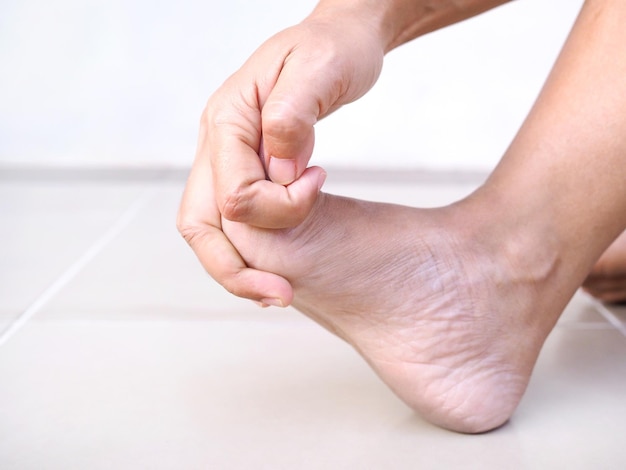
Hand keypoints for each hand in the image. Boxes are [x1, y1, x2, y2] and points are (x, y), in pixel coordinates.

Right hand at [177, 8, 384, 303]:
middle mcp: (216, 143)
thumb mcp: (320, 69)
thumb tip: (279, 169)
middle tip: (283, 295)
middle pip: (200, 222)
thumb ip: (292, 116)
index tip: (320, 180)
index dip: (280, 205)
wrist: (338, 40)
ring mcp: (226, 159)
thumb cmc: (332, 49)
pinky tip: (276, 268)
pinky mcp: (245, 170)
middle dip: (236, 267)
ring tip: (281, 292)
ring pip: (209, 228)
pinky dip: (248, 251)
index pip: (234, 191)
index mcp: (227, 118)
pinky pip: (232, 221)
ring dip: (239, 267)